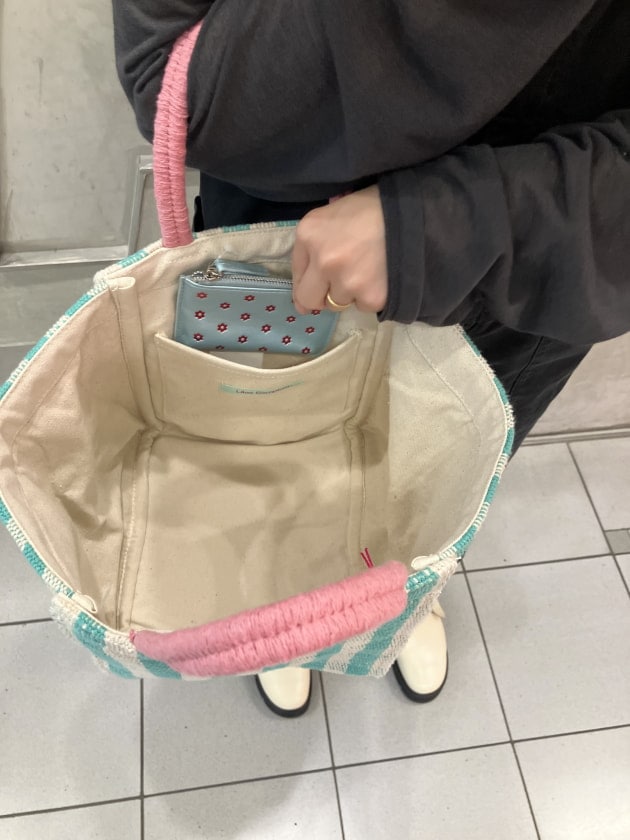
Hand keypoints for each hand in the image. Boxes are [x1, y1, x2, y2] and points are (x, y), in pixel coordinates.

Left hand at [291, 185, 387, 313]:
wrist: (412, 214)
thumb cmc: (372, 208)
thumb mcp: (331, 215)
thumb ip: (311, 249)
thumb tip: (303, 301)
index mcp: (309, 235)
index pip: (297, 277)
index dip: (306, 285)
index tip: (316, 289)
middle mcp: (323, 261)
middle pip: (310, 300)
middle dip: (321, 298)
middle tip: (339, 286)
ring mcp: (347, 282)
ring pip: (340, 303)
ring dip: (351, 292)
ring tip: (369, 269)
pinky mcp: (371, 297)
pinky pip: (365, 306)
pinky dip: (372, 295)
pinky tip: (382, 275)